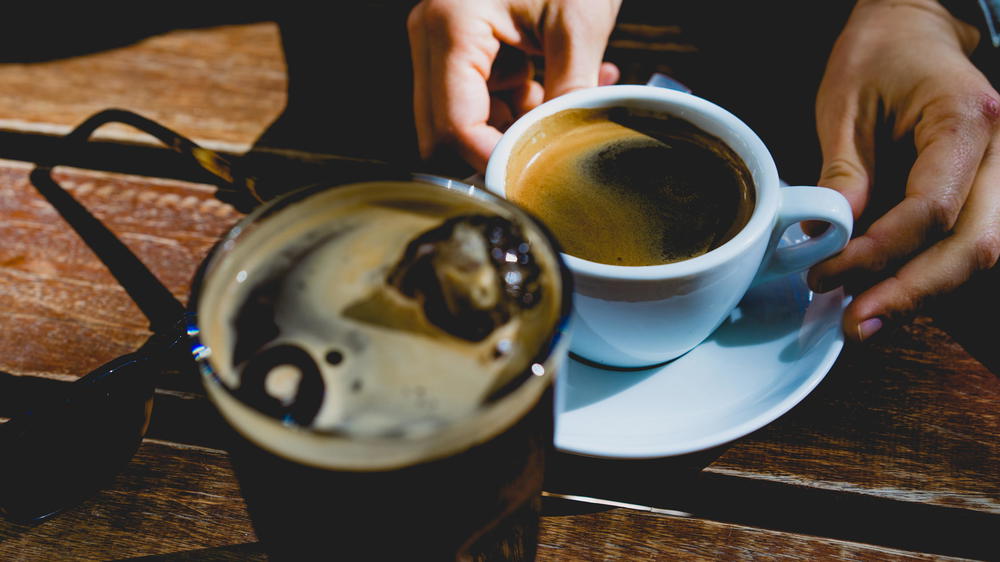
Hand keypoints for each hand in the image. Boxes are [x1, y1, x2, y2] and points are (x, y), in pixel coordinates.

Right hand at [407, 0, 620, 171]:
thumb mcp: (578, 22)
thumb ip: (568, 92)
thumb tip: (559, 148)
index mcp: (451, 27)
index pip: (454, 123)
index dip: (489, 158)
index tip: (528, 175)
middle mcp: (432, 35)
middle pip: (442, 127)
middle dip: (493, 146)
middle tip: (543, 151)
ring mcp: (441, 39)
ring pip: (462, 116)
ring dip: (512, 123)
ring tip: (568, 102)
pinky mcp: (461, 43)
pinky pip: (479, 93)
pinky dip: (517, 101)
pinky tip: (559, 84)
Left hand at [808, 0, 999, 341]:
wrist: (910, 28)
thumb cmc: (877, 56)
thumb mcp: (843, 108)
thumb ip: (843, 175)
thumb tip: (826, 238)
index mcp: (964, 121)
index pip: (931, 209)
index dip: (878, 252)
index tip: (825, 273)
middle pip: (975, 245)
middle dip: (912, 293)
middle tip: (855, 324)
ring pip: (981, 252)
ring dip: (923, 292)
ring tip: (864, 318)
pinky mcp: (985, 188)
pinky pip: (969, 242)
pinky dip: (929, 273)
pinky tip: (885, 292)